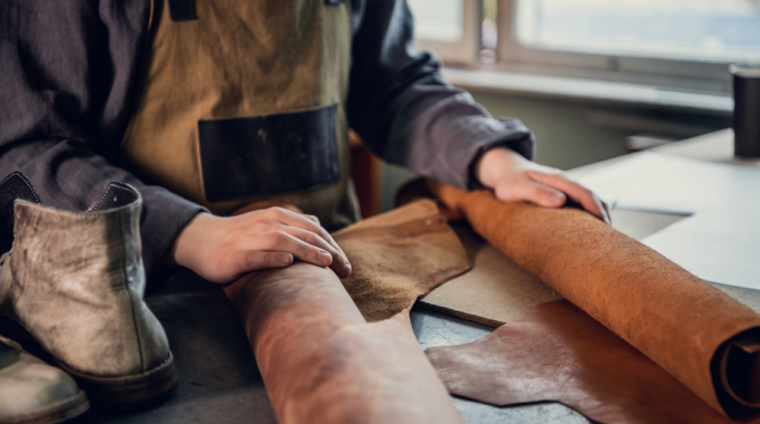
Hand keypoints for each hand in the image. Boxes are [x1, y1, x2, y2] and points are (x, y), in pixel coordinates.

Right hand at [169, 208, 351, 283]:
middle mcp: (268, 224)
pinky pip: (257, 255)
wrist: (200, 239)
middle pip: (306, 235)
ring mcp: (252, 238)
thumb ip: (291, 224)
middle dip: (330, 253)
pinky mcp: (236, 255)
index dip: (334, 247)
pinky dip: (272, 258)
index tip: (347, 267)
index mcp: (279, 217)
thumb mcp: (267, 224)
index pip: (315, 230)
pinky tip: (287, 263)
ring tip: (326, 263)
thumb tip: (316, 223)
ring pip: (284, 241)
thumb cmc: (239, 236)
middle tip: (346, 272)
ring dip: (307, 251)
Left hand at [476, 147, 610, 223]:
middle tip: (610, 238)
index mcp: (559, 179)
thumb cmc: (510, 181)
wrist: (506, 171)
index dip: (596, 209)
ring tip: (605, 236)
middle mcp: (566, 183)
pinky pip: (582, 204)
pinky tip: (591, 229)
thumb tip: (561, 201)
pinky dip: (590, 214)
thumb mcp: (519, 187)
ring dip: (599, 214)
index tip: (604, 225)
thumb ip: (538, 192)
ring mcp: (566, 188)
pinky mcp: (563, 195)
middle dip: (604, 215)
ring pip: (590, 200)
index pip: (585, 193)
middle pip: (593, 197)